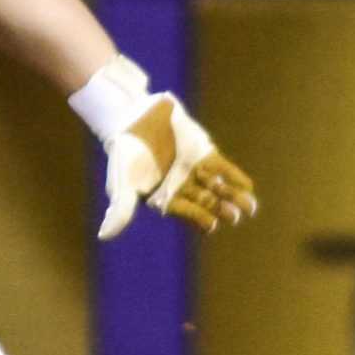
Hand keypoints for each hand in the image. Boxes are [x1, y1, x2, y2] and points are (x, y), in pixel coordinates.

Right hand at [98, 94, 257, 240]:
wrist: (133, 118)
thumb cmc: (125, 153)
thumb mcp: (122, 182)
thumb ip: (121, 209)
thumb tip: (104, 237)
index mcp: (163, 197)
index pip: (186, 212)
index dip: (200, 218)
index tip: (212, 225)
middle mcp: (181, 187)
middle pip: (206, 202)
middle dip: (222, 209)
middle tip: (235, 216)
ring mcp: (193, 169)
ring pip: (217, 188)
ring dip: (233, 197)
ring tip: (249, 207)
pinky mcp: (203, 152)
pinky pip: (222, 168)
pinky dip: (234, 177)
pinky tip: (247, 186)